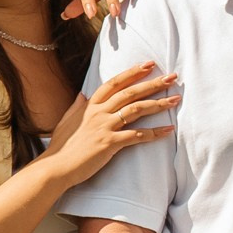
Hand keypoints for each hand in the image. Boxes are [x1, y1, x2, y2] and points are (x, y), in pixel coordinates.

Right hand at [45, 63, 178, 184]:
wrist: (56, 167)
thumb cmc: (62, 147)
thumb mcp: (67, 122)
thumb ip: (77, 107)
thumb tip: (82, 95)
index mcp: (90, 106)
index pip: (114, 83)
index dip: (132, 72)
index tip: (149, 64)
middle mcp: (98, 112)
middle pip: (130, 92)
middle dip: (152, 83)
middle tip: (172, 77)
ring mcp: (104, 127)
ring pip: (136, 109)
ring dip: (158, 104)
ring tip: (175, 99)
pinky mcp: (110, 143)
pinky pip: (137, 135)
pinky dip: (154, 133)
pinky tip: (168, 130)